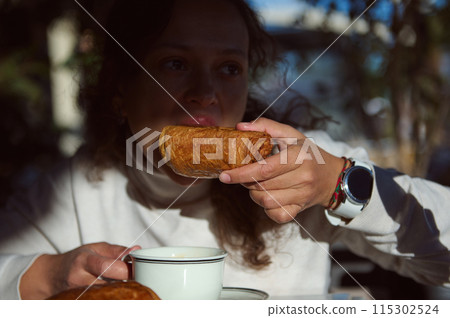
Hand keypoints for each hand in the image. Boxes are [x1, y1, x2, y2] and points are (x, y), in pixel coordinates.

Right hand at [20, 242, 140, 298]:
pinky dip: (110, 297)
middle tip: (136, 279)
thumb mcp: (95, 248)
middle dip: (125, 283)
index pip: (106, 267)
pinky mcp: (79, 302)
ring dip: (119, 292)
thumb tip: (136, 249)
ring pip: (105, 296)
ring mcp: (77, 294)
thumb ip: (117, 251)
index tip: (137, 268)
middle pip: (107, 285)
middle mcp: (79, 279)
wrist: (52, 276)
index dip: (125, 269)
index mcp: (83, 261)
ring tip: (125, 286)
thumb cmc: (76, 260)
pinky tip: (116, 293)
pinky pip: (100, 301)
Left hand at [219, 118, 343, 222]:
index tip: (225, 175)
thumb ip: (266, 126)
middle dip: (247, 181)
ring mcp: (302, 196)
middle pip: (262, 186)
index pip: (264, 169)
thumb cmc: (308, 153)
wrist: (332, 177)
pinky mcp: (299, 210)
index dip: (241, 173)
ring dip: (254, 193)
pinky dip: (266, 208)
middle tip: (246, 174)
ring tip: (258, 184)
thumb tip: (240, 127)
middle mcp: (303, 177)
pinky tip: (269, 195)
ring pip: (266, 201)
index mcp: (299, 156)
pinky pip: (275, 214)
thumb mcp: (291, 134)